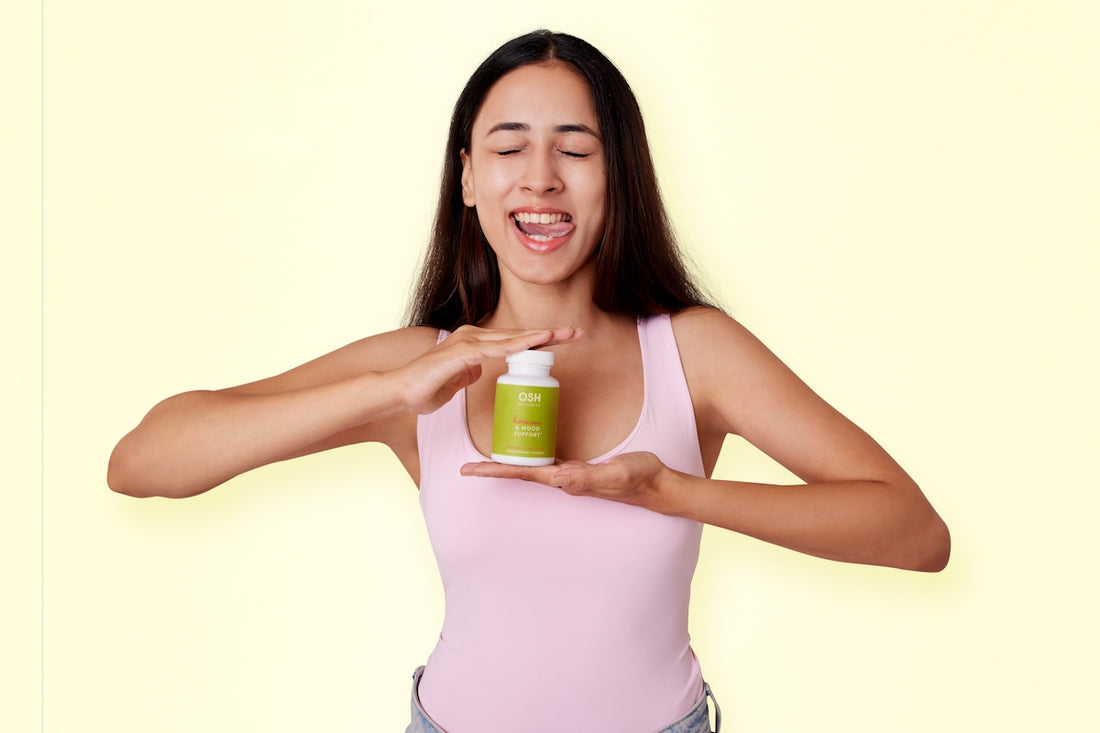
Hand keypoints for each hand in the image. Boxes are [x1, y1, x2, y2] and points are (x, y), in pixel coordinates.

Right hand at [396, 325, 581, 414]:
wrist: (399, 393)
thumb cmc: (425, 389)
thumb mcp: (456, 382)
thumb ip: (469, 374)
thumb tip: (480, 371)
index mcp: (474, 343)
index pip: (514, 342)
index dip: (540, 341)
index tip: (564, 341)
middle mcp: (473, 337)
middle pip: (519, 336)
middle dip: (550, 335)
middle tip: (577, 333)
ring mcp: (467, 342)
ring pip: (511, 339)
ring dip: (540, 337)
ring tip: (564, 335)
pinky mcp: (461, 353)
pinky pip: (496, 348)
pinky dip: (518, 345)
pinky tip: (536, 343)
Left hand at [460, 451, 674, 510]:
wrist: (659, 485)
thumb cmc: (639, 478)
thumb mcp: (617, 473)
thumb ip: (590, 477)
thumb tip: (558, 477)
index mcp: (567, 480)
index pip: (523, 474)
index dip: (496, 471)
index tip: (470, 471)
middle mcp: (564, 479)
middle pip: (520, 473)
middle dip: (493, 470)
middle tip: (465, 466)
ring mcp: (570, 475)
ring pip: (531, 468)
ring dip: (508, 463)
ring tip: (486, 454)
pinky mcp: (579, 469)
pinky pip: (547, 461)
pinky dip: (529, 454)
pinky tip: (526, 446)